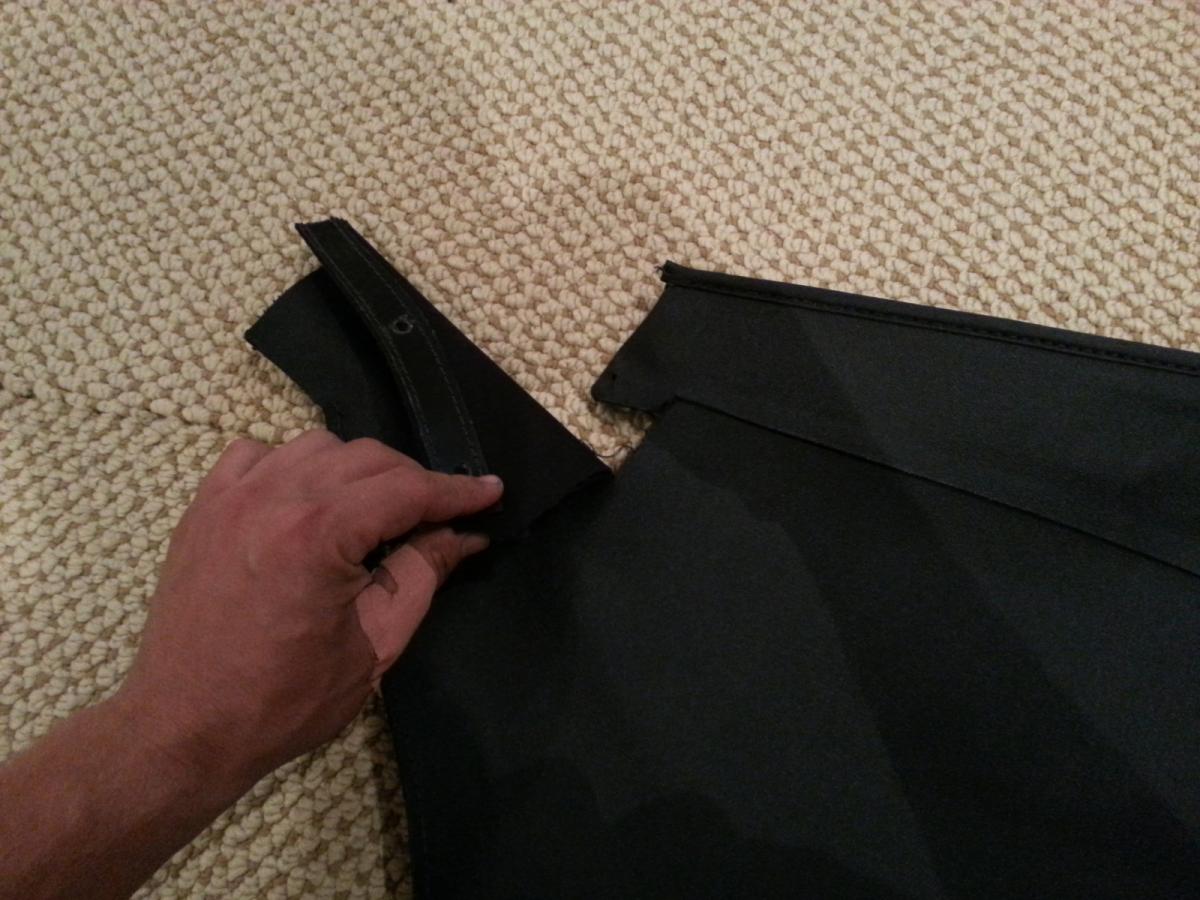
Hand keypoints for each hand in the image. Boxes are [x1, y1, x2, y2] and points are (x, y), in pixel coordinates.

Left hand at [117, 430, 502, 791]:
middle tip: (441, 516)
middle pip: (368, 458)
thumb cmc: (284, 700)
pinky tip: (305, 500)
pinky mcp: (204, 506)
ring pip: (318, 447)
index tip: (491, 492)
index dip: (456, 491)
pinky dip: (292, 466)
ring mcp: (231, 496)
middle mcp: (273, 497)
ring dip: (357, 470)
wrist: (185, 727)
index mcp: (318, 534)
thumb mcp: (374, 644)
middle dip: (413, 481)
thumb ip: (422, 576)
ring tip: (375, 511)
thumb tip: (465, 537)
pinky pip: (258, 455)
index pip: (407, 490)